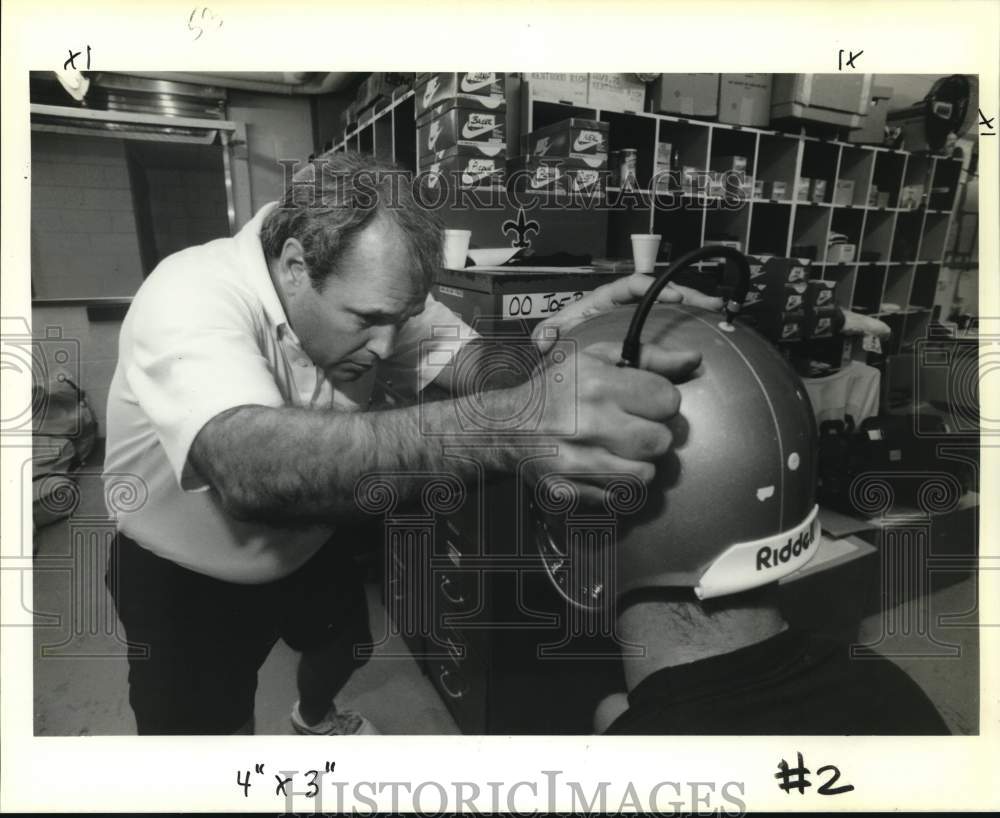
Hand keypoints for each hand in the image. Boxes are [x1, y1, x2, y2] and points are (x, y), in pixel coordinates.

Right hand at [521, 336, 701, 505]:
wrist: (506, 426)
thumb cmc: (556, 388)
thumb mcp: (595, 358)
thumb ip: (648, 357)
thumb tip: (694, 360)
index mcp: (597, 384)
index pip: (667, 400)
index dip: (661, 402)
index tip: (645, 402)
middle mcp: (588, 423)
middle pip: (660, 442)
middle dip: (653, 436)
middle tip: (634, 429)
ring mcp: (576, 462)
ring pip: (645, 476)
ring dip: (638, 464)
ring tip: (619, 451)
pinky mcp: (568, 491)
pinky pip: (618, 498)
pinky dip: (617, 486)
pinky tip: (602, 468)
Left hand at [532, 273, 723, 354]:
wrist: (571, 353)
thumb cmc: (566, 335)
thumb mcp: (556, 331)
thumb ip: (549, 330)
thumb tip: (544, 338)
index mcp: (608, 298)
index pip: (633, 284)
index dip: (655, 287)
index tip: (673, 297)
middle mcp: (628, 304)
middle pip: (661, 291)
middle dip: (687, 295)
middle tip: (708, 303)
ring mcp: (640, 317)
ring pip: (671, 307)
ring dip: (695, 307)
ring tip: (718, 312)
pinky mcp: (649, 333)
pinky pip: (673, 325)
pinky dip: (692, 325)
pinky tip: (712, 330)